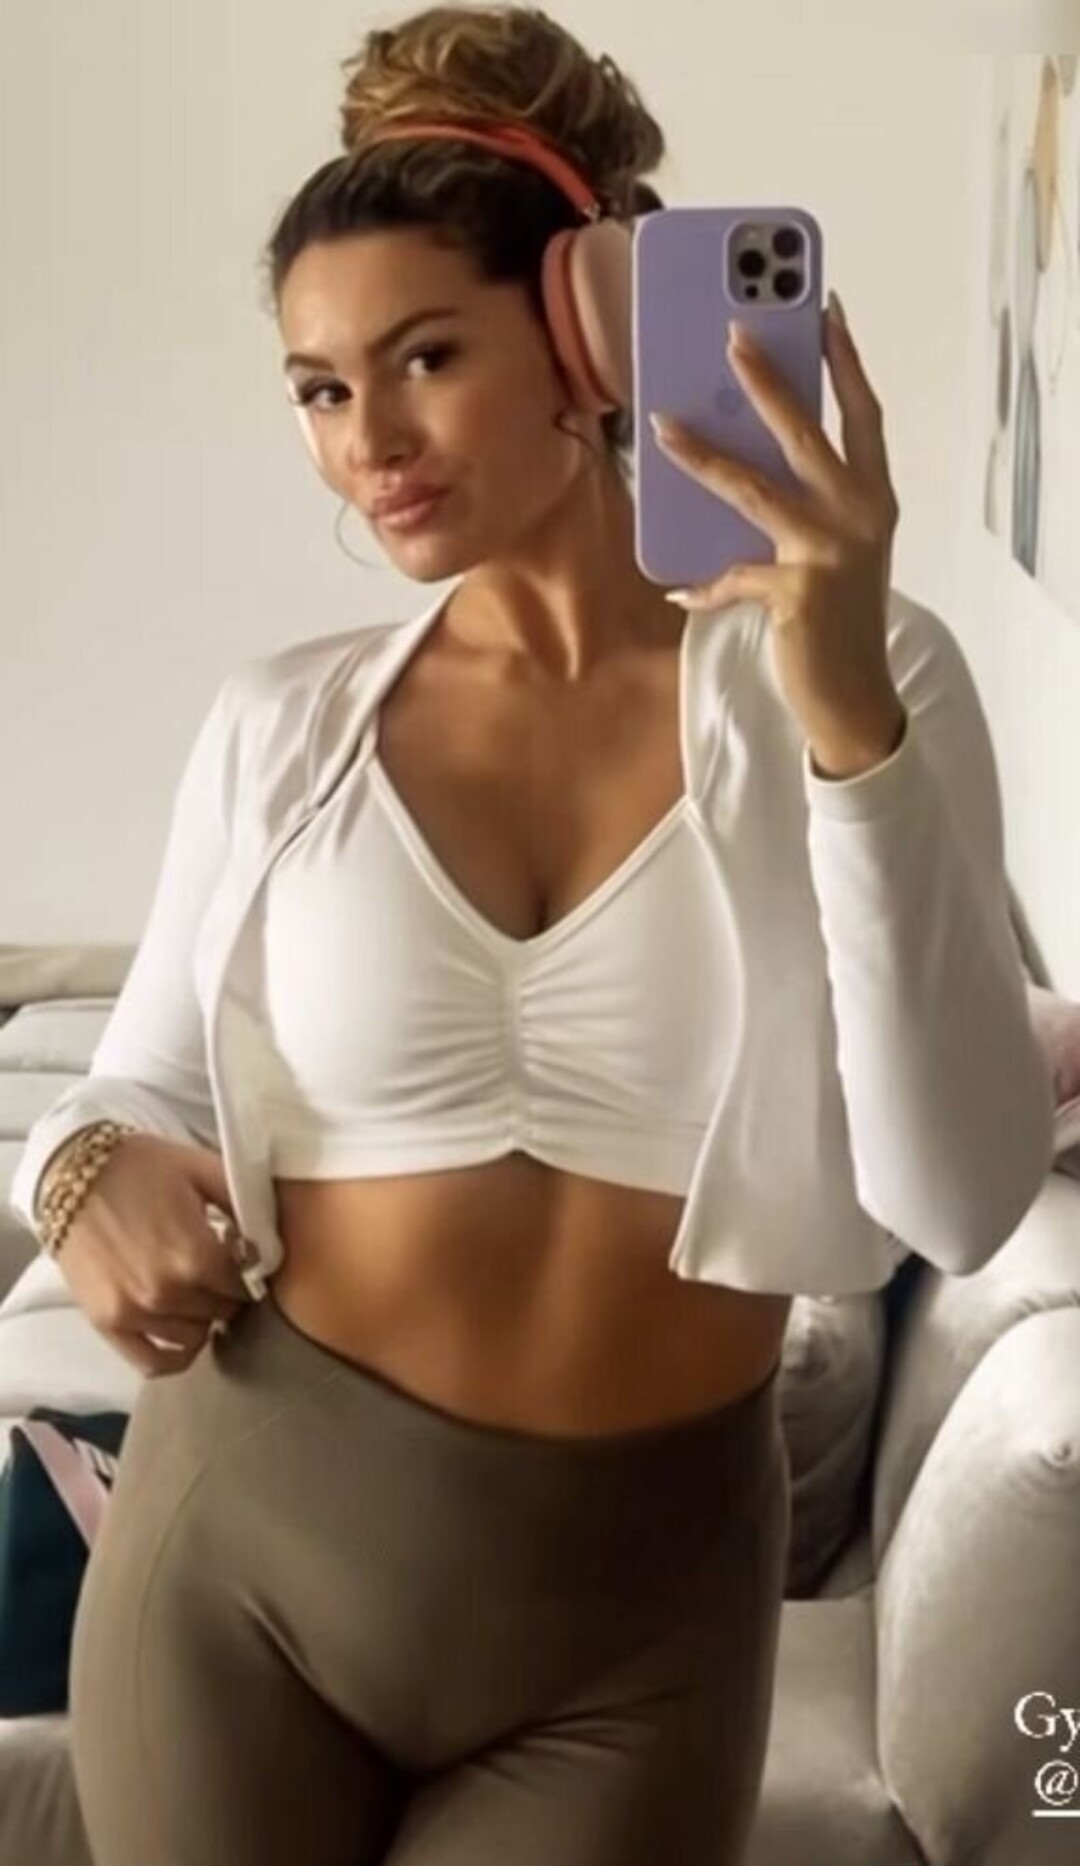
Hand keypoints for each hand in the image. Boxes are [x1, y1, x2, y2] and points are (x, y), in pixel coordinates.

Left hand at [648, 294, 906, 776]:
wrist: (855, 696)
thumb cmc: (836, 619)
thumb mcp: (829, 552)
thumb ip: (800, 508)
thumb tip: (733, 461)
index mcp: (874, 498)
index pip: (863, 414)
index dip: (846, 360)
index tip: (826, 307)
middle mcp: (861, 515)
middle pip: (808, 432)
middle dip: (768, 380)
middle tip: (733, 332)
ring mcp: (831, 552)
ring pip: (756, 490)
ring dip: (704, 456)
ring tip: (661, 427)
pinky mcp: (798, 593)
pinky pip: (734, 577)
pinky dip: (704, 586)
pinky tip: (677, 591)